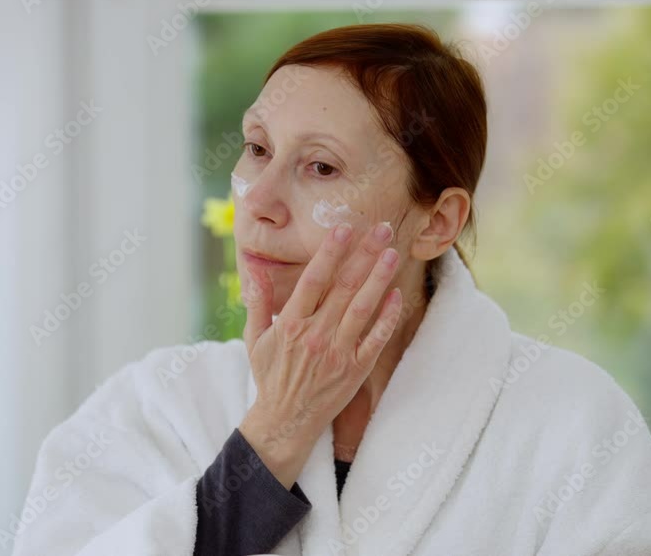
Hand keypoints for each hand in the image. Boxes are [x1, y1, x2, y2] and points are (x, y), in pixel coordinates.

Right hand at [238, 221, 403, 488]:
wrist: (286, 421)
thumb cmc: (270, 376)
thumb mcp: (254, 338)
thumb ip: (258, 301)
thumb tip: (254, 268)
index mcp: (290, 324)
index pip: (313, 280)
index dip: (330, 253)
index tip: (343, 228)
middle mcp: (316, 336)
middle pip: (344, 287)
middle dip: (364, 255)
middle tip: (382, 229)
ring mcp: (338, 353)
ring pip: (363, 308)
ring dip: (379, 279)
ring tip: (393, 253)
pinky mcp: (356, 370)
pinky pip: (376, 339)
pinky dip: (387, 317)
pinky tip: (396, 295)